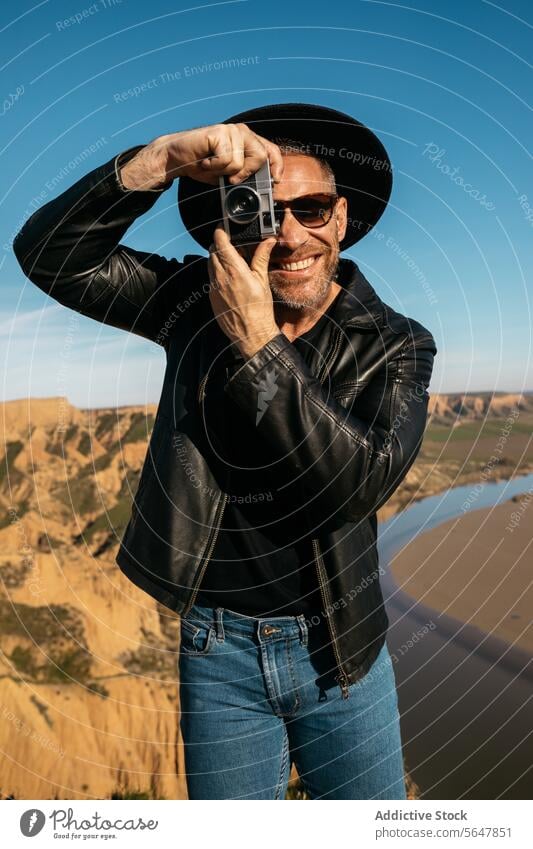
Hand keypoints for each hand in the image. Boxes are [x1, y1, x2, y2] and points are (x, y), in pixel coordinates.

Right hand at [121, 123, 283, 189]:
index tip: (275, 181)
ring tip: (213, 166)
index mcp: (248, 141)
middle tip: (229, 177)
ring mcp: (231, 130)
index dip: (277, 166)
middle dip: (246, 174)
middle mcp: (242, 132)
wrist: (177, 157)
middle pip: (260, 157)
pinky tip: (205, 161)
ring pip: (241, 162)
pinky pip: (226, 159)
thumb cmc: (203, 165)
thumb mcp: (229, 174)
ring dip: (225, 171)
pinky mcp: (219, 132)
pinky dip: (214, 167)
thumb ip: (246, 176)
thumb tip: (261, 189)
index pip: (271, 150)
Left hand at [208, 226, 279, 359]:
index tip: (225, 228)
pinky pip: (211, 279)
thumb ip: (261, 258)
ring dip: (218, 259)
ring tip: (233, 263)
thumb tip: (268, 241)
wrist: (251, 334)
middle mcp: (220, 277)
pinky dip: (217, 274)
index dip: (221, 231)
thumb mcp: (262, 280)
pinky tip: (230, 280)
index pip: (220, 241)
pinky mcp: (212, 297)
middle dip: (221, 245)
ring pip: (210, 264)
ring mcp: (214, 288)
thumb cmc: (259, 310)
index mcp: (234, 270)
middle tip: (234, 247)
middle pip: (212, 250)